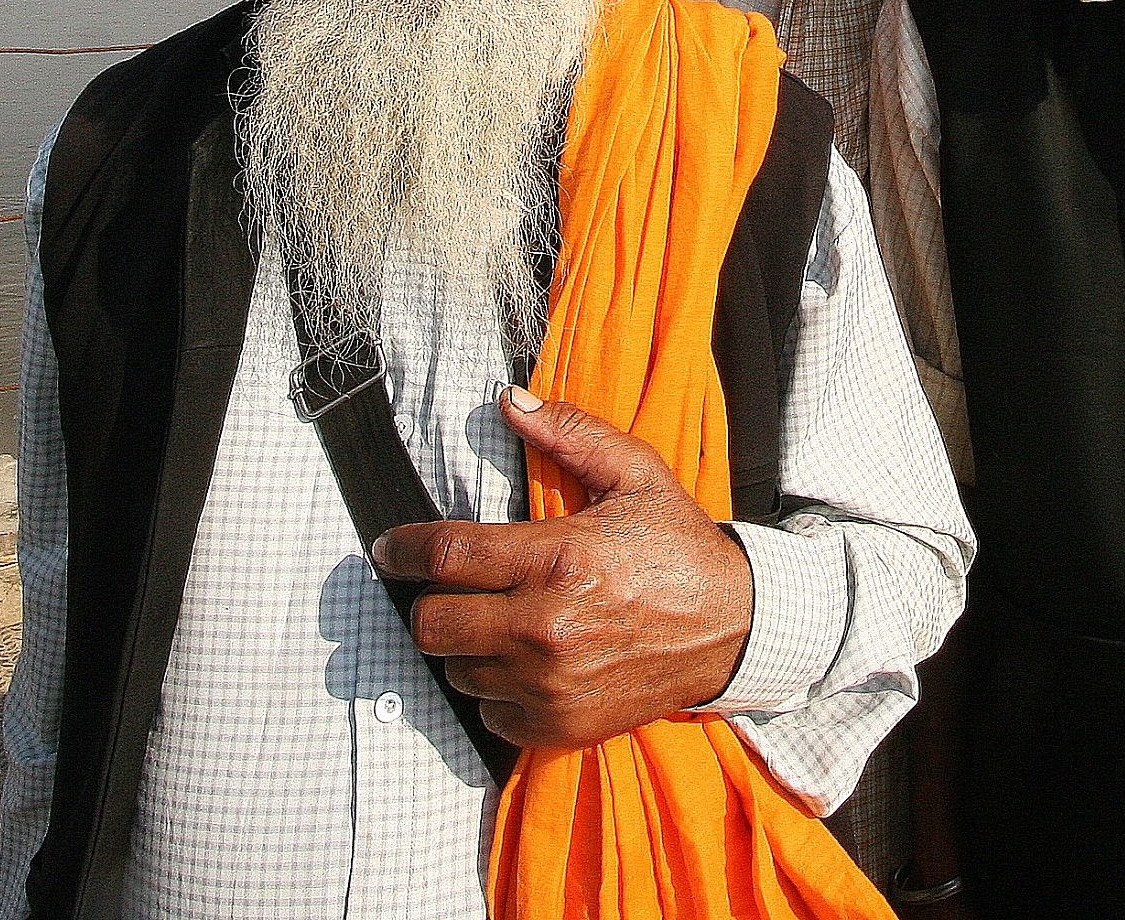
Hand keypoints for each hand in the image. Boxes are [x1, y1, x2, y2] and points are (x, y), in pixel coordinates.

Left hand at [370, 391, 753, 750]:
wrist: (733, 626)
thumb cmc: (679, 546)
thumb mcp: (636, 475)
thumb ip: (571, 434)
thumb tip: (508, 401)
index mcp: (561, 557)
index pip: (448, 555)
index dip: (405, 549)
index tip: (391, 548)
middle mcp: (548, 625)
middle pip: (432, 622)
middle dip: (431, 600)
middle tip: (454, 587)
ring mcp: (551, 683)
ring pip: (456, 668)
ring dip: (468, 645)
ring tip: (503, 623)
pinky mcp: (559, 724)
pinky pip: (489, 711)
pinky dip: (498, 688)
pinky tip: (528, 662)